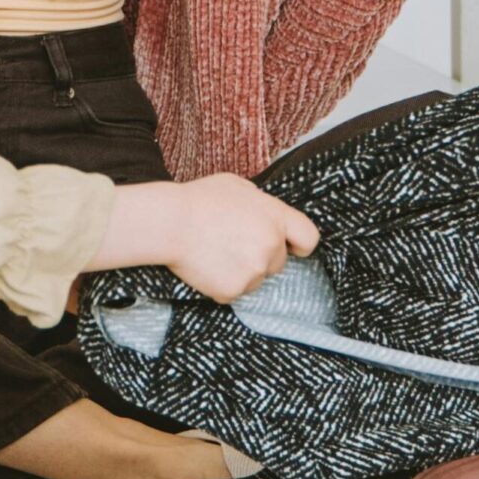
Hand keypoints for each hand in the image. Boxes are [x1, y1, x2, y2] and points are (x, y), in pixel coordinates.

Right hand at [100, 175, 319, 303]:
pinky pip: (234, 292)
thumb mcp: (236, 186)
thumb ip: (259, 201)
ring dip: (241, 272)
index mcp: (276, 217)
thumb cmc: (199, 200)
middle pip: (278, 263)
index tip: (291, 247)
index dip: (299, 245)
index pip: (309, 238)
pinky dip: (222, 285)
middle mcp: (271, 246)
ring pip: (255, 280)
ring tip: (214, 253)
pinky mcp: (234, 290)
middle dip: (260, 257)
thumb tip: (263, 211)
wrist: (170, 223)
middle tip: (231, 245)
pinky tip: (206, 267)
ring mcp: (254, 271)